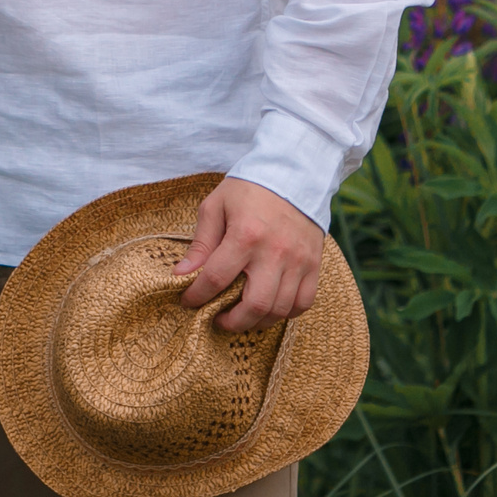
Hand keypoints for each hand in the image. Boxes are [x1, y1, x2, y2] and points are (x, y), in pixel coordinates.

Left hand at [173, 176, 324, 333]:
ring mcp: (298, 261)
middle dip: (231, 321)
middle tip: (217, 320)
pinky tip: (269, 309)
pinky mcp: (314, 265)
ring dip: (257, 321)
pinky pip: (303, 303)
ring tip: (240, 317)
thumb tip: (182, 274)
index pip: (216, 278)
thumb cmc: (248, 190)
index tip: (188, 301)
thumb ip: (201, 243)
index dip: (197, 296)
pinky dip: (285, 314)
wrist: (293, 175)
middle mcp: (274, 252)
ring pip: (280, 309)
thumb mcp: (215, 207)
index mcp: (245, 235)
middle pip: (254, 305)